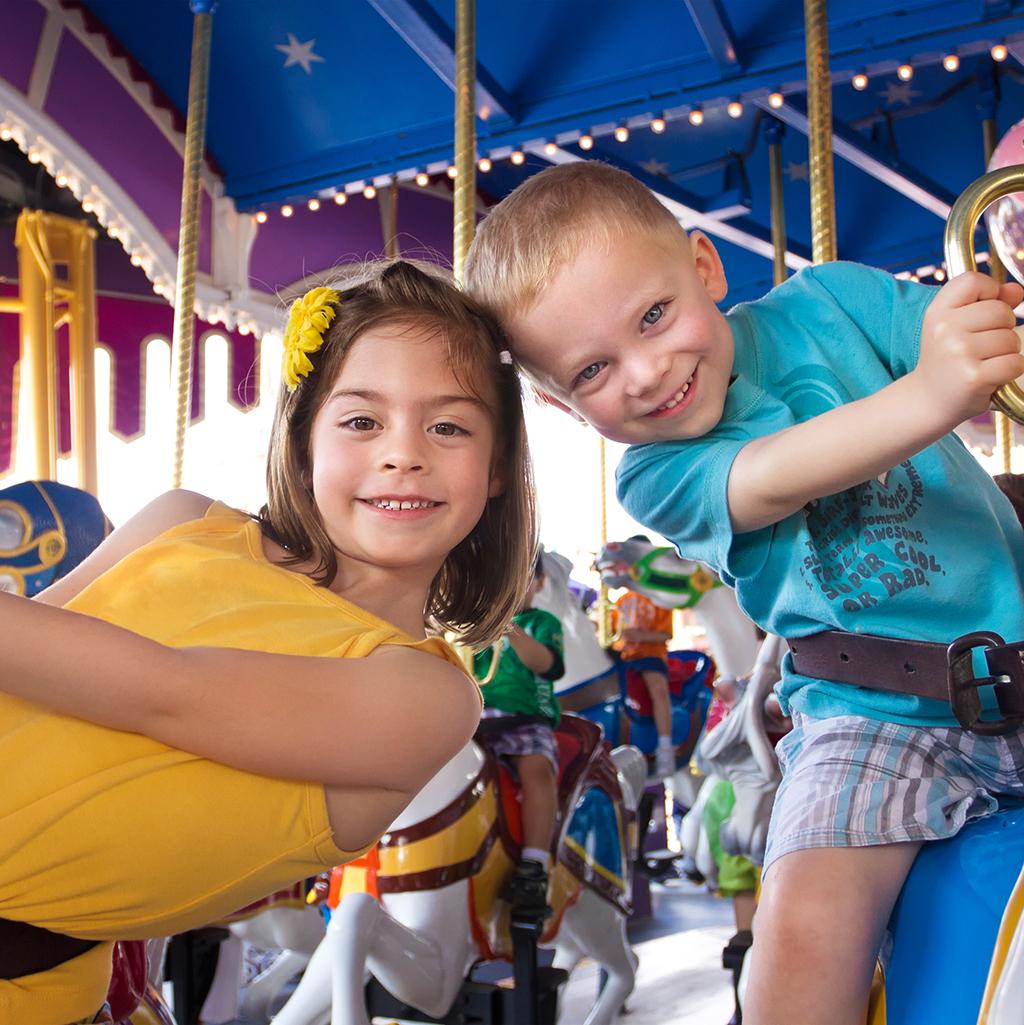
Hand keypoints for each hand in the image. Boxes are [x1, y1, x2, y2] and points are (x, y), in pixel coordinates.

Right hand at [915, 272, 1023, 424]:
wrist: (928, 400)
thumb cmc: (947, 359)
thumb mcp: (956, 325)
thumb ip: (988, 302)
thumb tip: (1017, 291)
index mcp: (937, 312)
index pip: (973, 281)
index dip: (989, 292)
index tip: (980, 313)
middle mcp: (945, 329)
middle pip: (1001, 311)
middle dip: (1003, 328)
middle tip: (982, 346)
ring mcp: (959, 353)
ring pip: (1011, 339)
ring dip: (1006, 352)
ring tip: (984, 362)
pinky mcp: (974, 376)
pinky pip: (1015, 362)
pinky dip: (1010, 370)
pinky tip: (991, 376)